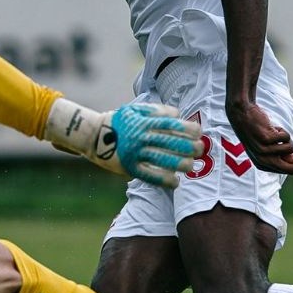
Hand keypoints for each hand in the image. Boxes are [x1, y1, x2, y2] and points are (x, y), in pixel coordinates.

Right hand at [43, 98, 201, 187]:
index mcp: (143, 121)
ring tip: (191, 166)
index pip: (169, 124)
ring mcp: (134, 153)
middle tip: (200, 150)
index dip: (186, 128)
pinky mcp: (129, 167)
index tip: (198, 132)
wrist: (92, 135)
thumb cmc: (119, 121)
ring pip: (161, 159)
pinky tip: (176, 182)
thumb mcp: (134, 109)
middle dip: (187, 146)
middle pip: (168, 142)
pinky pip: (149, 175)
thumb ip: (156, 110)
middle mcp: (140, 137)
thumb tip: (177, 114)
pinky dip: (163, 180)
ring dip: (179, 164)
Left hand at [227, 102, 292, 174]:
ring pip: (290, 149)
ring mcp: (263, 150)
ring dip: (287, 138)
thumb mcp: (268, 146)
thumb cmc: (256, 130)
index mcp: (261, 165)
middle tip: (292, 144)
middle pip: (291, 168)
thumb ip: (280, 155)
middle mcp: (261, 161)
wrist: (241, 114)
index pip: (288, 171)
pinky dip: (282, 130)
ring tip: (276, 132)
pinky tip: (272, 127)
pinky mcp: (266, 138)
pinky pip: (286, 137)